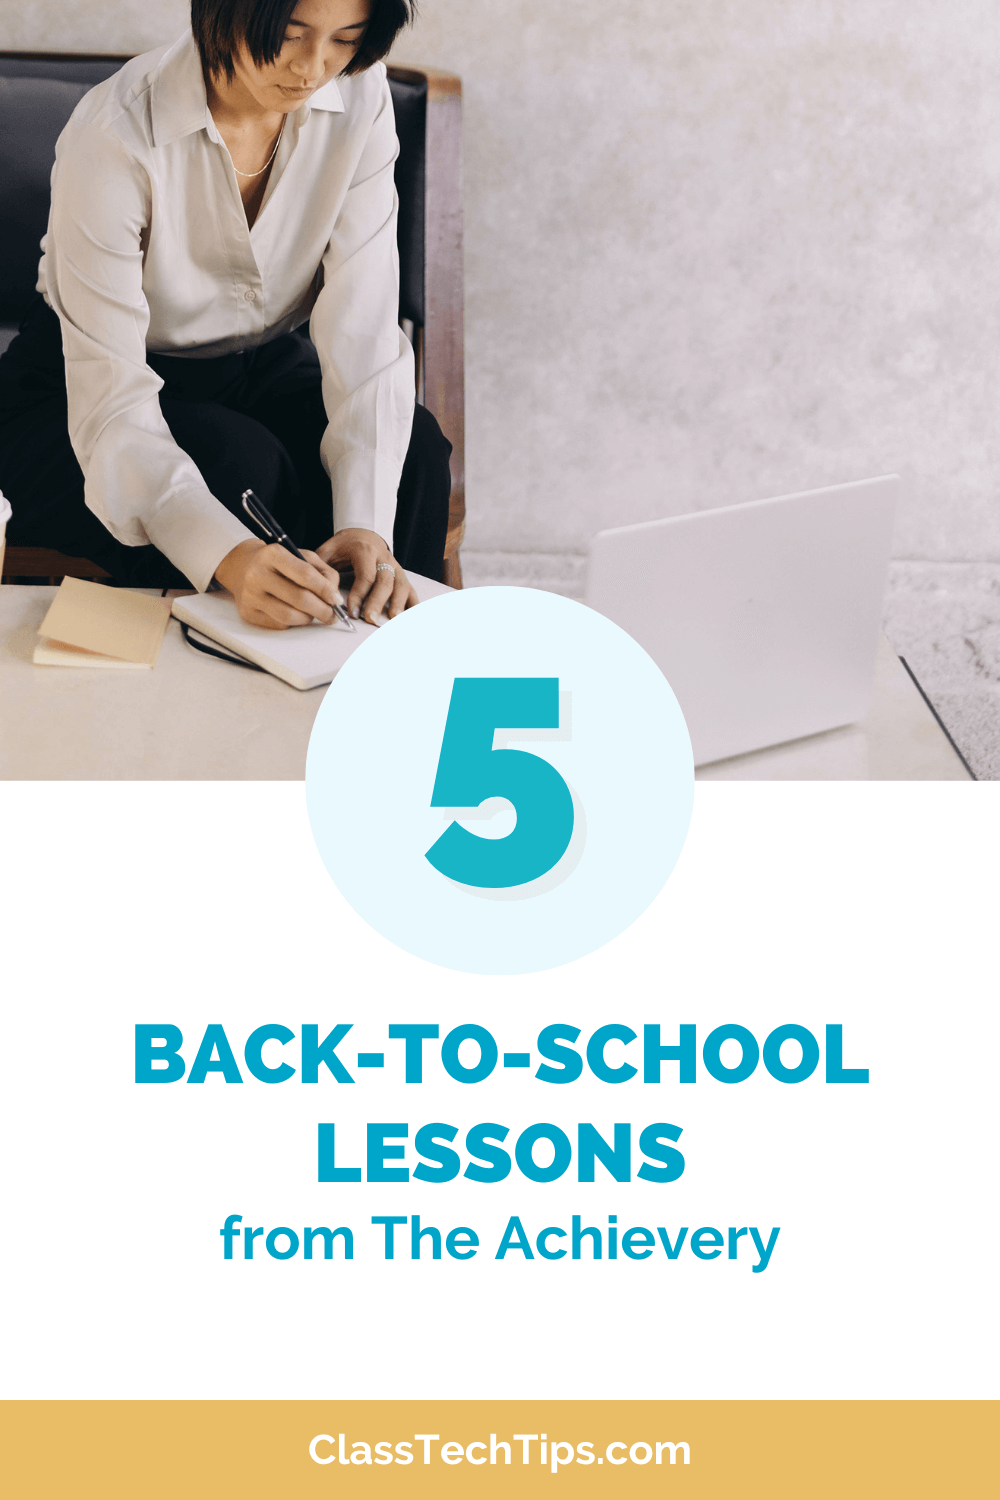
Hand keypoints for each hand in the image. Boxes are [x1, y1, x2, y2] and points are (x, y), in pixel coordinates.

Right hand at [214, 539, 343, 629]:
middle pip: (299, 599)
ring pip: (289, 616)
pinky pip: (279, 624)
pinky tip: (295, 614)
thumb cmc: (276, 562)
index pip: (305, 575)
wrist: (241, 567)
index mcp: (272, 554)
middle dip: (322, 610)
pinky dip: (293, 622)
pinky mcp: (247, 613)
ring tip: (313, 614)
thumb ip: (322, 571)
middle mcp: (257, 574)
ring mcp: (250, 595)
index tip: (337, 600)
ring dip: (308, 618)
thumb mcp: (300, 555)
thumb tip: (334, 596)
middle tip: (332, 615)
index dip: (325, 590)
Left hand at [316, 528, 416, 624]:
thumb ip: (322, 568)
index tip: (352, 611)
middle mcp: (384, 557)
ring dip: (399, 603)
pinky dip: (413, 603)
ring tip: (394, 619)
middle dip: (378, 602)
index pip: (365, 575)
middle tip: (370, 619)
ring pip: (401, 585)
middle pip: (386, 581)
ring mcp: (395, 566)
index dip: (359, 595)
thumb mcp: (328, 550)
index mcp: (365, 550)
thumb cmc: (344, 546)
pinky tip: (411, 616)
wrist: (362, 533)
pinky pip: (411, 589)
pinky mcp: (401, 574)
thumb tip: (320, 591)